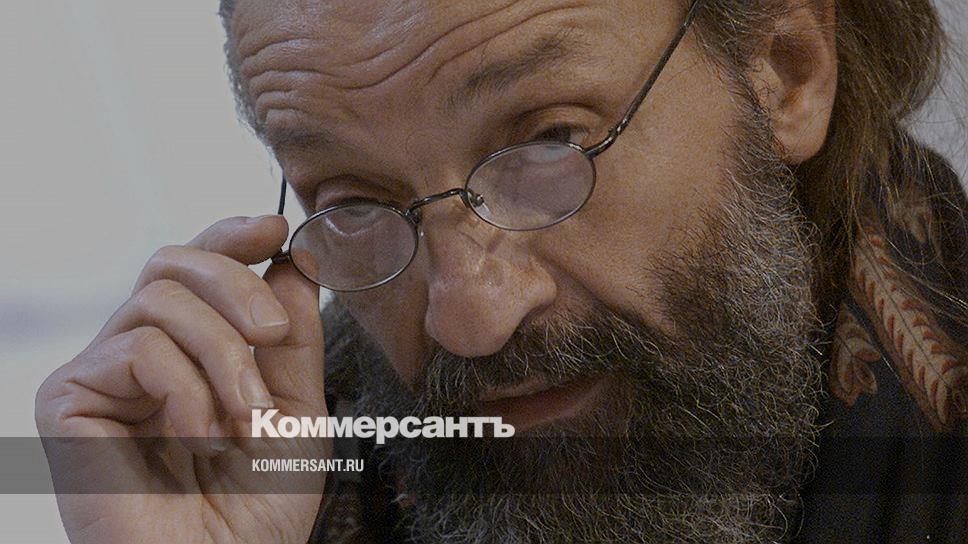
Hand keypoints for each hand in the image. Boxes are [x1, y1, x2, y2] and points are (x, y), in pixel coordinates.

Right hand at [35, 216, 327, 543]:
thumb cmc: (255, 511)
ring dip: (224, 355)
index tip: (275, 231)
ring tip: (244, 419)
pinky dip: (188, 391)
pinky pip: (138, 348)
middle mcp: (139, 355)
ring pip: (161, 298)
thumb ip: (294, 339)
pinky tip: (199, 439)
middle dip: (237, 285)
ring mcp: (102, 375)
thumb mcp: (297, 411)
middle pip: (173, 262)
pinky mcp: (66, 399)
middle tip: (273, 336)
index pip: (196, 269)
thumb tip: (293, 263)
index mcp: (191, 353)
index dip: (230, 236)